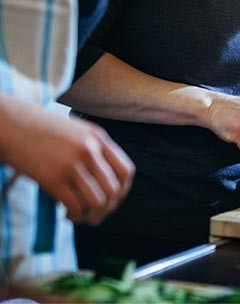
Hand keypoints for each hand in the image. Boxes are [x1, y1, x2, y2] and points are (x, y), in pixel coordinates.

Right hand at [0, 100, 133, 224]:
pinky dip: (74, 216)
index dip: (122, 191)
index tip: (112, 200)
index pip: (126, 171)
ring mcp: (73, 164)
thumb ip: (94, 149)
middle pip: (113, 190)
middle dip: (107, 209)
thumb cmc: (42, 130)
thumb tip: (107, 181)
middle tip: (95, 216)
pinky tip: (67, 214)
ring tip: (80, 216)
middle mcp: (90, 150)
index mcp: (99, 137)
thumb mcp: (77, 131)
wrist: (12, 124)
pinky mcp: (53, 178)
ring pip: (97, 201)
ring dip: (91, 215)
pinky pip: (75, 206)